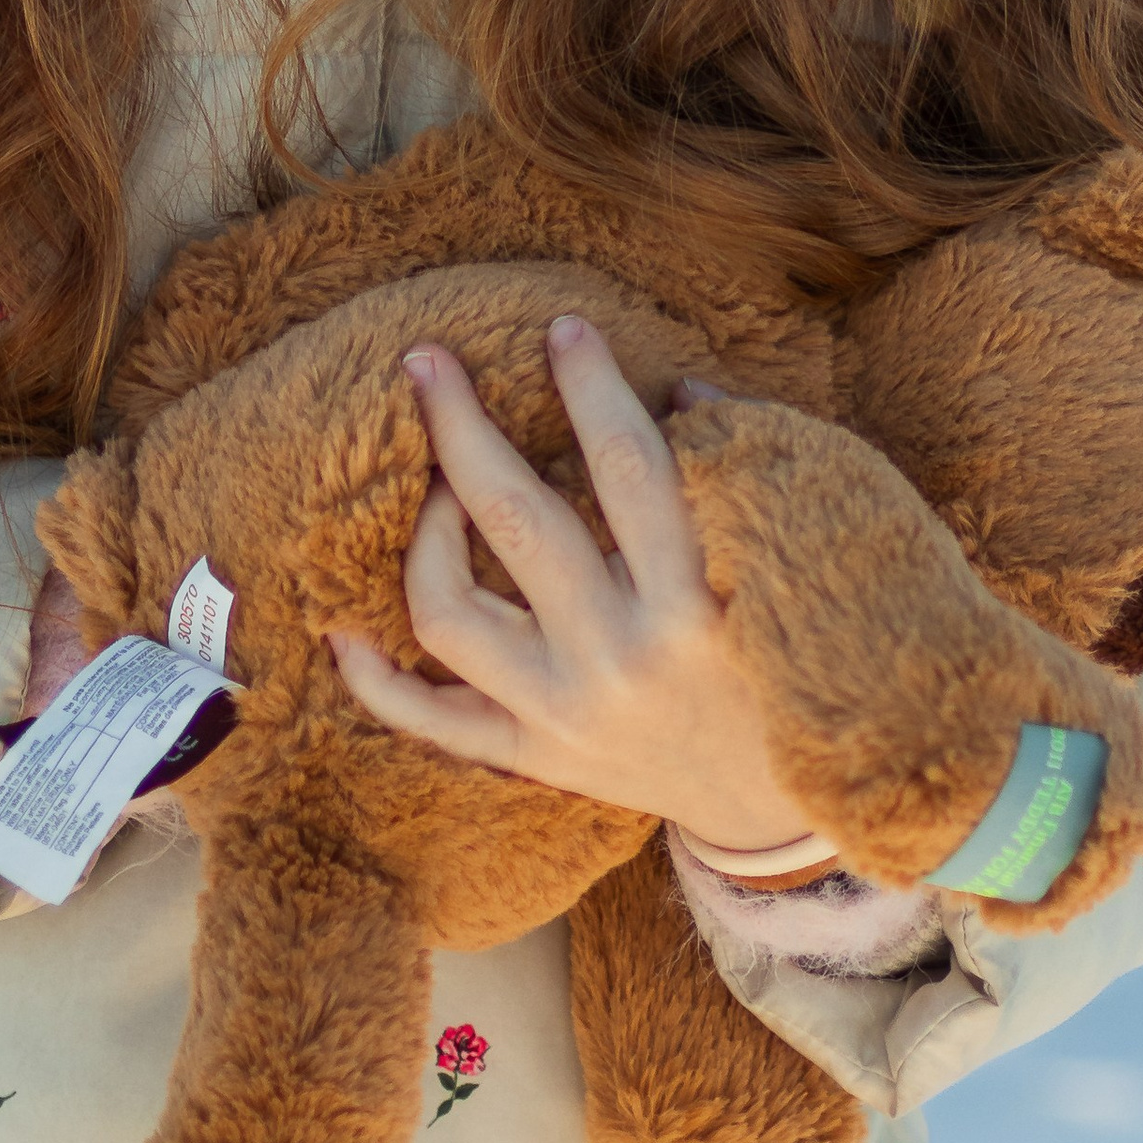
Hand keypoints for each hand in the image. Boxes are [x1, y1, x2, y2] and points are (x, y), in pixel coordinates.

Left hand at [327, 317, 813, 849]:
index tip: (562, 329)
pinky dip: (376, 679)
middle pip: (516, 523)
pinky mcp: (535, 759)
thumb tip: (674, 390)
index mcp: (695, 606)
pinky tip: (341, 626)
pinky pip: (432, 721)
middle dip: (462, 428)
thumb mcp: (801, 564)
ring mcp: (565, 717)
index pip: (631, 469)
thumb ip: (743, 470)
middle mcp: (620, 662)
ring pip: (451, 615)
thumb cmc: (792, 663)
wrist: (780, 813)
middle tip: (425, 360)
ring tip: (431, 484)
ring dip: (424, 535)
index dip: (591, 389)